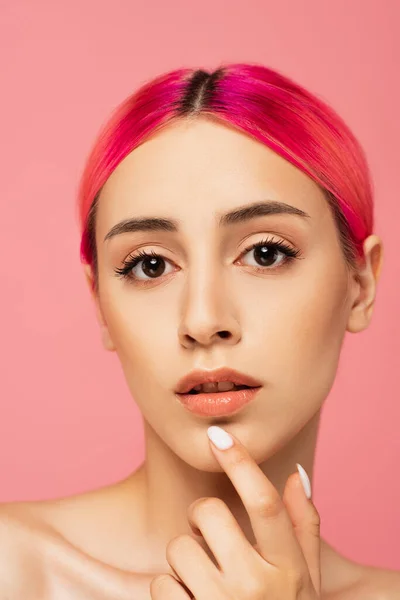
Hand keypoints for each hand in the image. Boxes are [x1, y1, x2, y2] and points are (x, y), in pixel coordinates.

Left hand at [150, 425, 320, 598]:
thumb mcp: (306, 580)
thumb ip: (303, 527)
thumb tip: (296, 475)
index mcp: (288, 569)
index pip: (264, 503)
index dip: (240, 463)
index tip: (217, 435)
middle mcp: (257, 587)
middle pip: (207, 513)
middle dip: (202, 518)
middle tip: (212, 538)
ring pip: (178, 548)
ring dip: (186, 561)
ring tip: (206, 583)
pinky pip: (161, 585)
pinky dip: (170, 591)